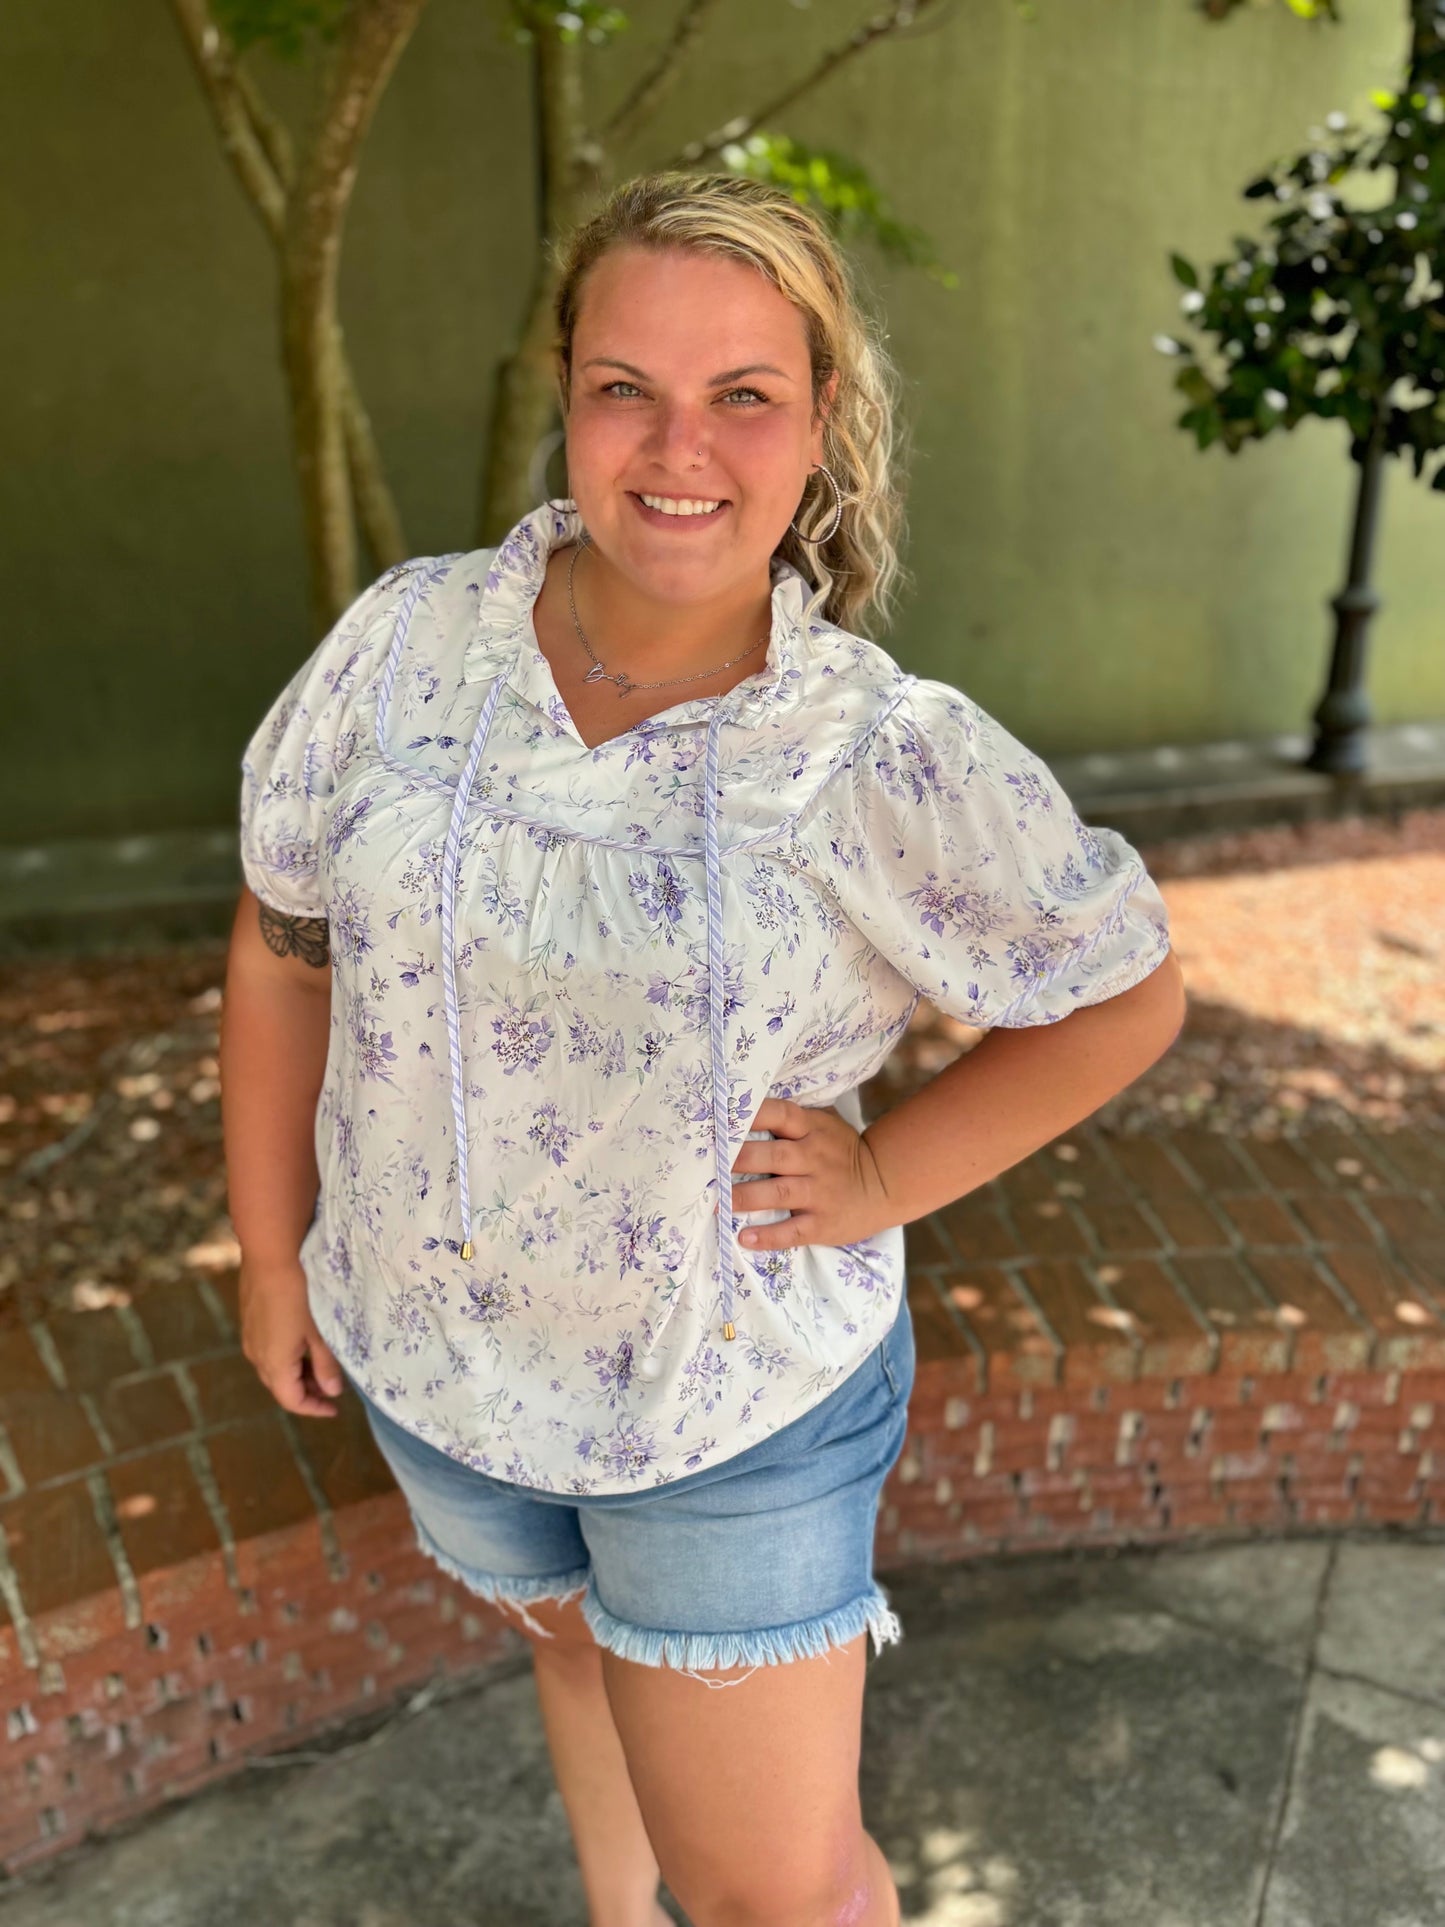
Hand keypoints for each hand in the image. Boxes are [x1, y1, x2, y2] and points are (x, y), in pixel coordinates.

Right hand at [239, 1257, 343, 1417]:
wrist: (271, 1255)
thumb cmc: (301, 1294)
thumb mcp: (320, 1332)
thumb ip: (326, 1364)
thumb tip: (333, 1391)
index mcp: (274, 1364)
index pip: (292, 1400)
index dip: (314, 1408)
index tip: (334, 1408)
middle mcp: (256, 1356)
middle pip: (281, 1386)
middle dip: (307, 1391)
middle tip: (332, 1386)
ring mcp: (250, 1337)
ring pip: (273, 1368)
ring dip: (296, 1372)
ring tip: (322, 1363)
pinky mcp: (250, 1321)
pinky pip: (267, 1350)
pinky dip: (286, 1355)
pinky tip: (304, 1341)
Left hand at [728, 1098, 895, 1251]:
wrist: (884, 1185)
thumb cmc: (841, 1151)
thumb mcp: (824, 1124)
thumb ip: (791, 1119)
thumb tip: (742, 1109)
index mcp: (812, 1129)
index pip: (779, 1114)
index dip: (749, 1115)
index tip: (719, 1120)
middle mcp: (813, 1157)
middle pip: (771, 1155)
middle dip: (737, 1160)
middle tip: (707, 1166)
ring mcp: (819, 1192)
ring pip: (778, 1193)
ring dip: (743, 1198)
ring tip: (715, 1204)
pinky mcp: (822, 1223)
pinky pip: (792, 1231)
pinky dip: (768, 1236)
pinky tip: (744, 1237)